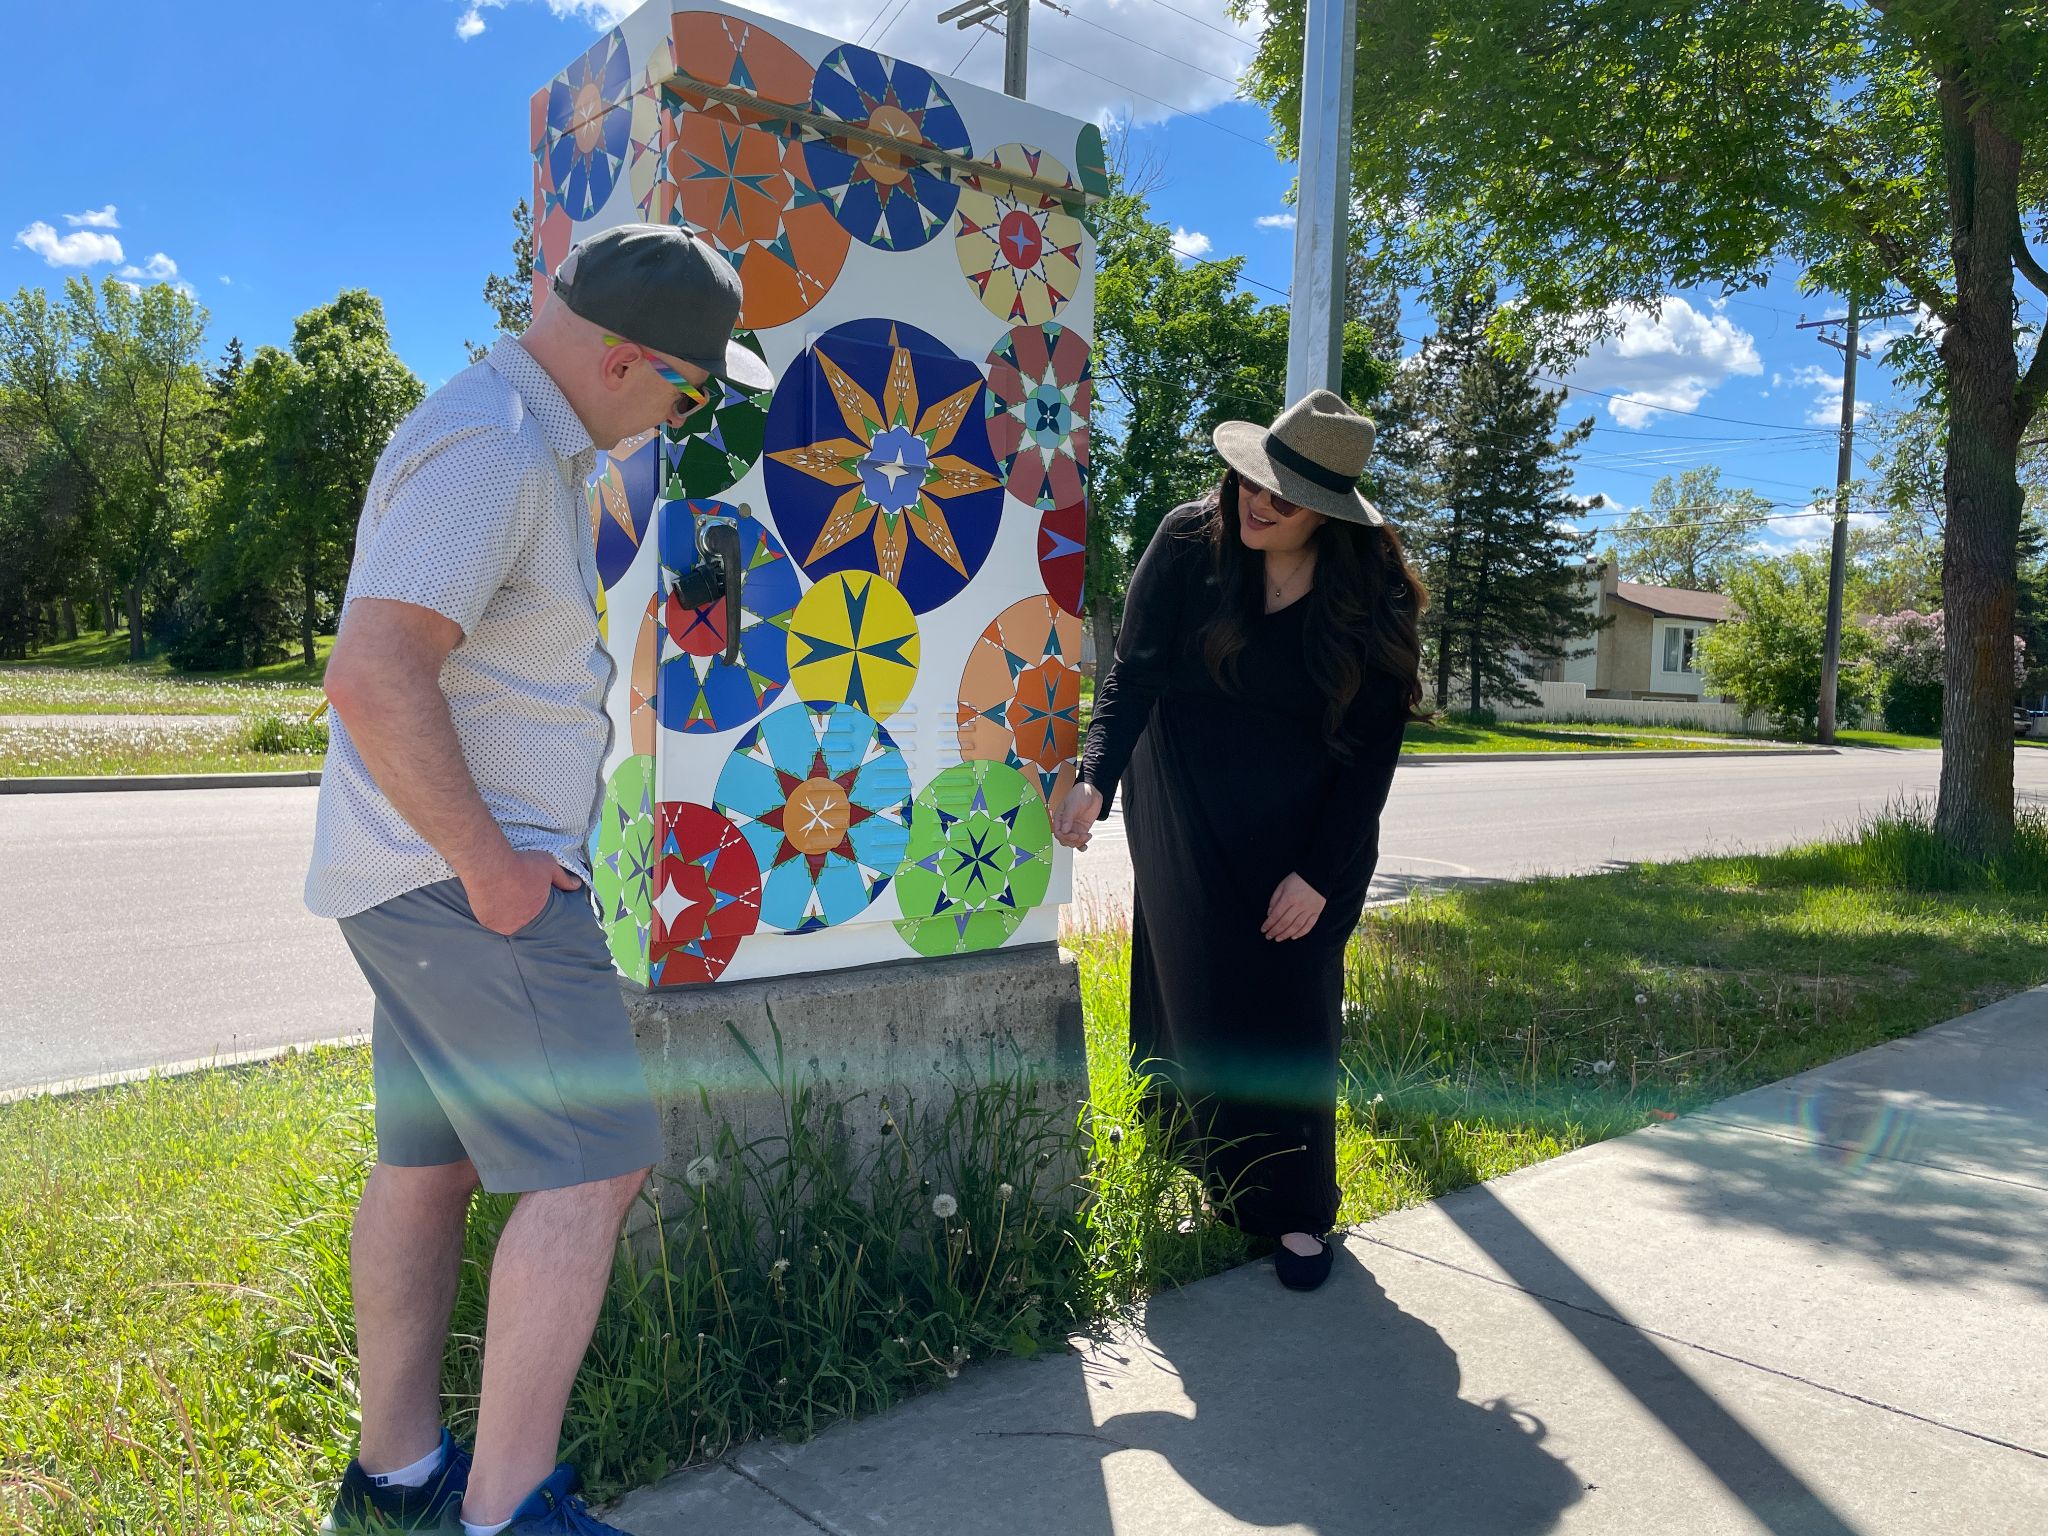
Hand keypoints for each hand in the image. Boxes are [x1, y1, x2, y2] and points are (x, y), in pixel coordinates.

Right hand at [463, 848, 583, 935]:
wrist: (491, 866)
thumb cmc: (521, 865)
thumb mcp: (549, 867)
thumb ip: (563, 879)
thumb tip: (577, 885)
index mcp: (537, 913)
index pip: (536, 911)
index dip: (530, 901)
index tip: (525, 892)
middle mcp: (520, 924)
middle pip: (519, 917)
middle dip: (517, 908)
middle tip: (511, 893)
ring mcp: (502, 924)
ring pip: (504, 920)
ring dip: (503, 911)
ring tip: (500, 895)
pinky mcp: (486, 921)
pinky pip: (489, 919)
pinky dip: (489, 911)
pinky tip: (489, 899)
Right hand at [1052, 782, 1103, 849]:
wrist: (1093, 792)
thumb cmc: (1080, 793)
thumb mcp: (1073, 803)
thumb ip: (1068, 817)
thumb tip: (1064, 830)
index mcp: (1059, 817)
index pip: (1058, 832)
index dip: (1065, 837)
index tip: (1074, 835)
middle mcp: (1065, 824)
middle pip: (1064, 839)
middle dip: (1072, 840)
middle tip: (1081, 836)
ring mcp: (1074, 828)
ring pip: (1072, 842)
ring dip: (1079, 842)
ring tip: (1087, 836)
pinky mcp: (1082, 830)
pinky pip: (1080, 841)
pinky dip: (1082, 845)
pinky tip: (1086, 844)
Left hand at [1262, 873, 1325, 940]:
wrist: (1317, 875)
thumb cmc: (1297, 880)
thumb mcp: (1282, 886)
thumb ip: (1275, 900)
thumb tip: (1270, 914)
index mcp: (1288, 898)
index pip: (1276, 915)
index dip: (1268, 924)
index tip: (1263, 930)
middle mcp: (1299, 905)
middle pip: (1285, 922)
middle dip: (1275, 931)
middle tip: (1268, 937)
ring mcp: (1309, 910)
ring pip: (1296, 926)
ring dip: (1286, 934)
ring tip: (1278, 939)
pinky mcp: (1316, 912)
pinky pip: (1309, 925)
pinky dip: (1301, 933)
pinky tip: (1294, 936)